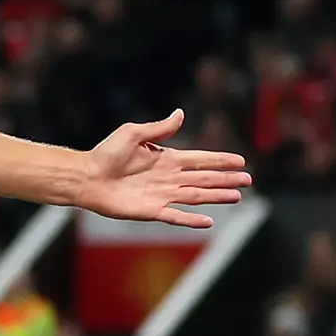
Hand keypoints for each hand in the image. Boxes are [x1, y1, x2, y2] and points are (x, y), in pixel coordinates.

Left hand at [69, 110, 252, 229]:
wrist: (87, 176)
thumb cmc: (106, 153)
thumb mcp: (134, 133)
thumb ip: (159, 128)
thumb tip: (181, 114)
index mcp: (166, 158)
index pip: (200, 159)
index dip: (220, 161)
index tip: (240, 162)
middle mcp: (168, 178)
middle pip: (204, 178)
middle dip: (226, 179)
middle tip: (248, 181)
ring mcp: (161, 195)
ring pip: (196, 196)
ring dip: (216, 196)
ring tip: (236, 197)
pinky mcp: (151, 211)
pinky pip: (176, 216)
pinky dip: (191, 219)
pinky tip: (209, 221)